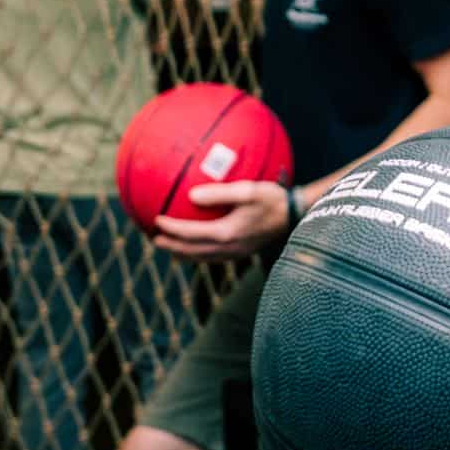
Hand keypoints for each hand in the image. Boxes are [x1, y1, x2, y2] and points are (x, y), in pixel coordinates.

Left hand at [153, 180, 291, 260]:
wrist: (295, 215)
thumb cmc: (272, 198)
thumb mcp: (247, 190)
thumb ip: (219, 193)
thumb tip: (191, 195)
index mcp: (226, 233)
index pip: (190, 234)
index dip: (171, 229)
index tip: (156, 221)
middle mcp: (228, 247)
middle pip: (192, 251)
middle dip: (172, 246)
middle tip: (154, 239)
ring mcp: (236, 252)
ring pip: (202, 258)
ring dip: (183, 253)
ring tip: (170, 248)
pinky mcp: (242, 252)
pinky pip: (213, 257)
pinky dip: (198, 254)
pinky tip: (197, 247)